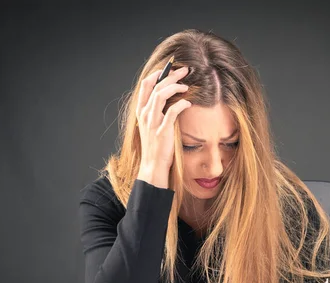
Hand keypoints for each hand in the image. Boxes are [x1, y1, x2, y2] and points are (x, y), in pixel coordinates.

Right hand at [136, 66, 190, 186]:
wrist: (153, 165)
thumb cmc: (155, 145)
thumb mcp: (151, 125)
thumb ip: (156, 111)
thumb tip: (169, 96)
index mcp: (141, 111)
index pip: (145, 84)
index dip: (157, 73)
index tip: (169, 68)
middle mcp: (145, 114)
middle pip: (156, 86)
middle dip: (171, 75)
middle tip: (185, 71)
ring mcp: (153, 122)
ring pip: (161, 94)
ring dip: (176, 87)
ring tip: (186, 86)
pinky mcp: (163, 130)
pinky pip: (172, 111)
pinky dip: (181, 104)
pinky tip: (188, 103)